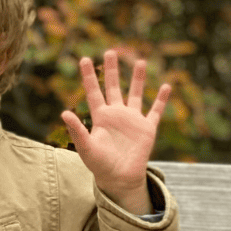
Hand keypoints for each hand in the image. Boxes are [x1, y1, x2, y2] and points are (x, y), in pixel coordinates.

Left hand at [60, 50, 171, 214]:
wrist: (119, 178)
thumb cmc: (99, 165)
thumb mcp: (86, 147)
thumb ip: (76, 130)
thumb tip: (64, 112)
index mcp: (100, 117)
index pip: (93, 92)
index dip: (88, 76)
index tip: (84, 59)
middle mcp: (116, 114)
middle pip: (113, 87)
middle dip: (112, 70)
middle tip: (111, 51)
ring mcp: (132, 120)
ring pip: (135, 94)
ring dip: (138, 79)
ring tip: (140, 61)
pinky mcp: (147, 128)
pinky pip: (156, 111)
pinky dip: (161, 100)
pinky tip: (167, 86)